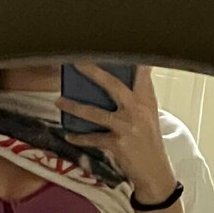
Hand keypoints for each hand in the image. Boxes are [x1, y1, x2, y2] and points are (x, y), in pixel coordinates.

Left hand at [57, 64, 176, 202]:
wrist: (155, 172)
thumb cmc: (148, 141)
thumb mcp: (148, 115)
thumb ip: (137, 96)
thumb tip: (117, 80)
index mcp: (146, 99)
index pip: (142, 71)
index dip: (133, 55)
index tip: (119, 40)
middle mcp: (137, 109)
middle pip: (113, 84)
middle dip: (93, 71)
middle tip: (76, 60)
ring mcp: (127, 126)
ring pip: (96, 113)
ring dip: (74, 106)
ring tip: (58, 100)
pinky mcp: (118, 144)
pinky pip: (93, 139)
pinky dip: (79, 138)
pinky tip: (68, 135)